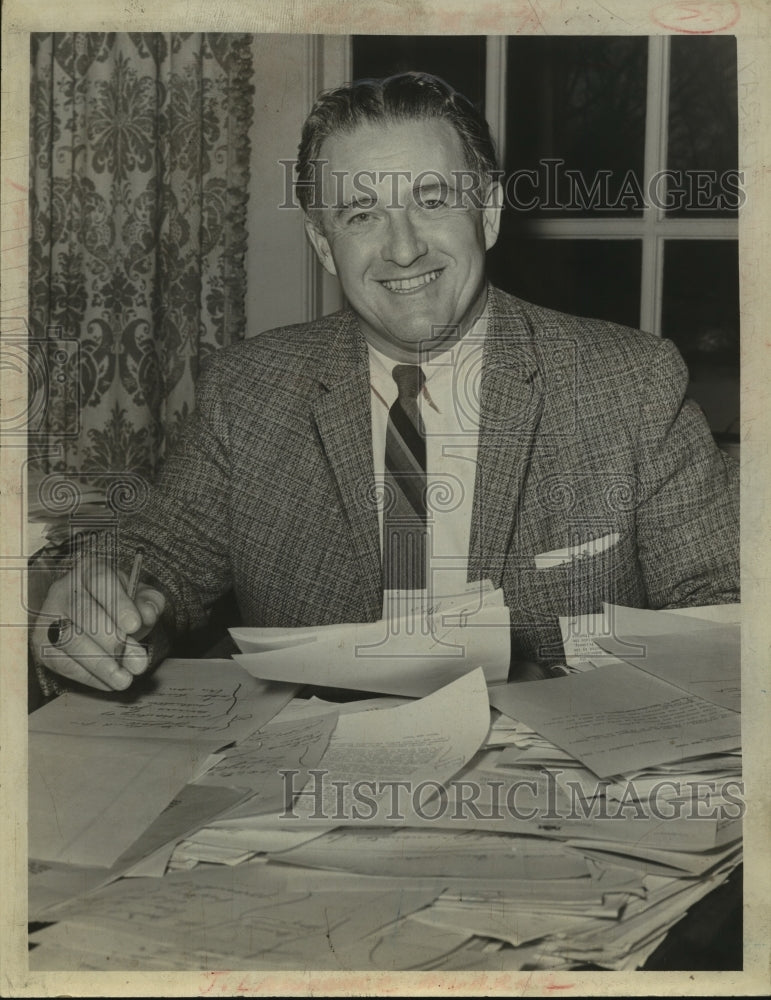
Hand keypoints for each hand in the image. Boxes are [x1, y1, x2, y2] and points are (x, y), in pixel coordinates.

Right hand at [30, 558, 165, 690]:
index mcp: (90, 570)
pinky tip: (109, 682)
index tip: (135, 625)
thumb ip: (149, 602)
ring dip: (100, 664)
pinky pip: (62, 662)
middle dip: (113, 641)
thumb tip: (147, 614)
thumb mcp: (139, 597)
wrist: (94, 613)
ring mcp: (48, 616)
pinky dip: (88, 676)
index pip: (101, 581)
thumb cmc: (119, 604)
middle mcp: (63, 589)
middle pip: (84, 613)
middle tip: (138, 661)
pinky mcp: (41, 643)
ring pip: (70, 640)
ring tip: (124, 679)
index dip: (118, 604)